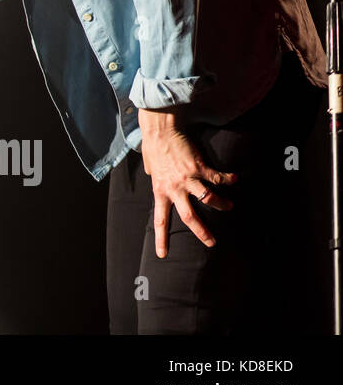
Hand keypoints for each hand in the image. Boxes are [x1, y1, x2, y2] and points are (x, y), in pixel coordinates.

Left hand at [137, 108, 236, 257]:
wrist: (160, 129)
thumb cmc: (154, 147)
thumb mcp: (150, 167)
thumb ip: (154, 176)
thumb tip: (153, 175)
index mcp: (160, 191)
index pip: (160, 219)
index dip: (162, 238)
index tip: (163, 254)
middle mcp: (174, 188)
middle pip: (189, 216)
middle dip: (202, 232)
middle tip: (212, 243)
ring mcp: (187, 178)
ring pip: (208, 199)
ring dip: (221, 205)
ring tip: (230, 206)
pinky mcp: (199, 166)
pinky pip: (217, 178)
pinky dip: (228, 179)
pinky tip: (235, 179)